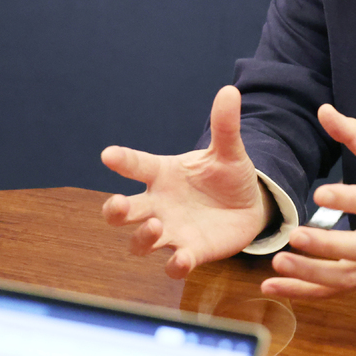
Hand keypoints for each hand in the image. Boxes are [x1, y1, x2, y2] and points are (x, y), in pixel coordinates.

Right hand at [101, 85, 270, 278]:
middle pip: (122, 211)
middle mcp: (159, 204)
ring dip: (142, 237)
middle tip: (116, 204)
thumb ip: (224, 125)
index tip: (108, 154)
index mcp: (163, 174)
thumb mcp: (228, 150)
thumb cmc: (227, 175)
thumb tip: (230, 90)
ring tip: (156, 226)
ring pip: (140, 241)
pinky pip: (174, 264)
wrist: (248, 205)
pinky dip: (175, 264)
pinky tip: (181, 259)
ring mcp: (172, 231)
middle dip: (114, 210)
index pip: (136, 164)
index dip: (121, 159)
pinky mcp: (191, 252)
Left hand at [261, 103, 355, 298]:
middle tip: (295, 236)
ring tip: (279, 263)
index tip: (320, 193)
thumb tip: (323, 110)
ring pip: (346, 277)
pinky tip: (275, 287)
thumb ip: (355, 135)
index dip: (347, 199)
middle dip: (327, 245)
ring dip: (311, 275)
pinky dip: (305, 292)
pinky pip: (335, 291)